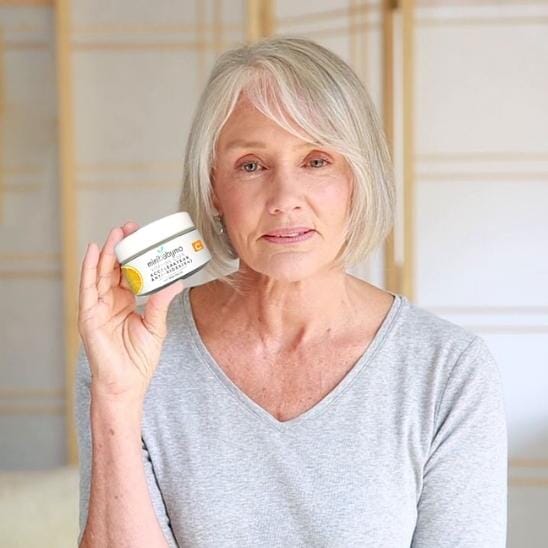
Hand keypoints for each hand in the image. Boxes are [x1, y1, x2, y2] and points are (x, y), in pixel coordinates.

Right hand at [77, 221, 183, 402]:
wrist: (127, 384)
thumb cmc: (139, 359)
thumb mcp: (155, 326)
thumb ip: (160, 303)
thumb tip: (176, 282)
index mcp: (125, 303)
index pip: (128, 273)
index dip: (134, 255)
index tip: (142, 237)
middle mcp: (110, 302)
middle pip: (113, 269)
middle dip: (121, 248)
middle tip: (130, 228)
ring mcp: (97, 308)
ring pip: (100, 274)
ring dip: (107, 253)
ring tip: (115, 233)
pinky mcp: (88, 316)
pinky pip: (87, 288)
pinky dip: (89, 269)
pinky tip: (94, 251)